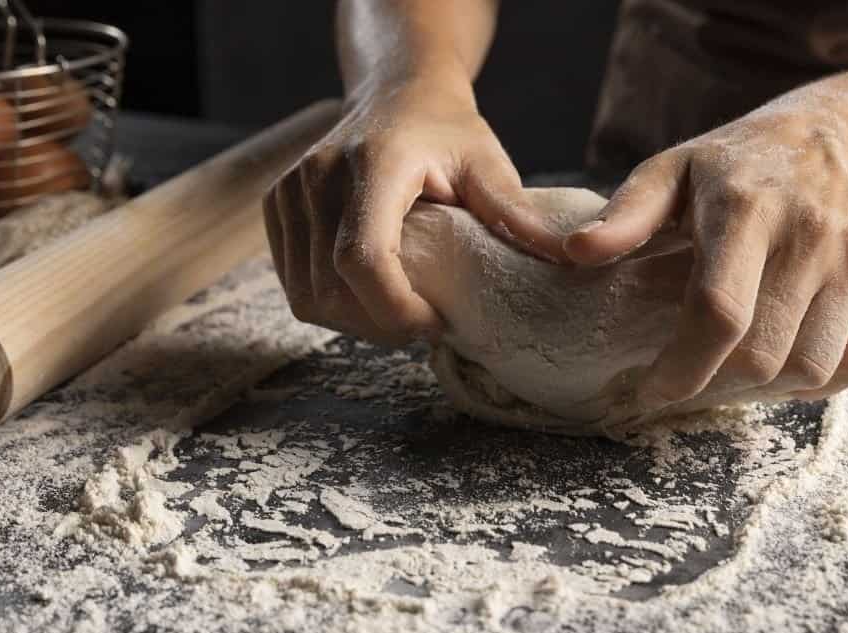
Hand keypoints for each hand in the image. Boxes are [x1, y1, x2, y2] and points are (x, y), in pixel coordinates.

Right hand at [263, 74, 560, 344]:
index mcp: (372, 165)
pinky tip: (372, 296)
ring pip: (308, 296)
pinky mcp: (276, 209)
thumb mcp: (489, 163)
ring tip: (401, 311)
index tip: (435, 322)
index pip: (359, 258)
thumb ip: (517, 213)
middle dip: (381, 325)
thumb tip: (571, 259)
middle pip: (332, 289)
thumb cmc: (447, 131)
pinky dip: (333, 307)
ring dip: (356, 323)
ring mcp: (288, 193)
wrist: (396, 92)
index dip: (393, 309)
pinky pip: (295, 286)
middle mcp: (316, 177)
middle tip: (427, 324)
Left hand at [565, 103, 847, 411]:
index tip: (651, 390)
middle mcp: (813, 232)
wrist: (834, 136)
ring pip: (811, 368)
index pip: (719, 313)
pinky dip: (815, 382)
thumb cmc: (733, 165)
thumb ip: (625, 215)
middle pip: (764, 353)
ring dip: (763, 390)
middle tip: (686, 381)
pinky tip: (779, 362)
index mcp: (746, 208)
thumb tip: (575, 252)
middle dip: (714, 385)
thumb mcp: (669, 172)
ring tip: (728, 372)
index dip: (682, 369)